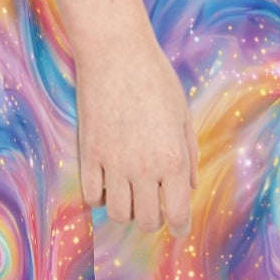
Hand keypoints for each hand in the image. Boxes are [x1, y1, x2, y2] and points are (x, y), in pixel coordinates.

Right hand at [74, 34, 198, 235]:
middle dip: (153, 219)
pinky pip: (91, 196)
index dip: (179, 227)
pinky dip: (99, 196)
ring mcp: (113, 163)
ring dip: (125, 209)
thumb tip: (191, 186)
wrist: (116, 53)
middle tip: (153, 204)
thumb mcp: (182, 113)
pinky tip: (106, 181)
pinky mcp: (89, 154)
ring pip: (117, 214)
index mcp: (173, 158)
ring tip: (129, 192)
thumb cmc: (155, 78)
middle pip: (146, 221)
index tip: (178, 226)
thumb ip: (189, 153)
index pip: (178, 214)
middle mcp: (144, 168)